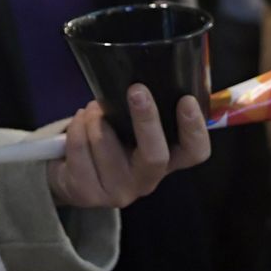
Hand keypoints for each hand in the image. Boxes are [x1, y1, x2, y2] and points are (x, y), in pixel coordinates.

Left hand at [47, 86, 210, 208]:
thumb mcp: (133, 127)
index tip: (186, 100)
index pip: (195, 153)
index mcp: (167, 160)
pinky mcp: (88, 193)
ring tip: (93, 111)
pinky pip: (79, 147)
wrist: (74, 176)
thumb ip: (147, 109)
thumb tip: (151, 77)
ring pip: (104, 141)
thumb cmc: (112, 139)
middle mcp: (147, 181)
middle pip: (155, 156)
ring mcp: (118, 191)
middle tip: (137, 90)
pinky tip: (80, 123)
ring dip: (94, 116)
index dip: (195, 128)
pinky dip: (76, 125)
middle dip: (146, 120)